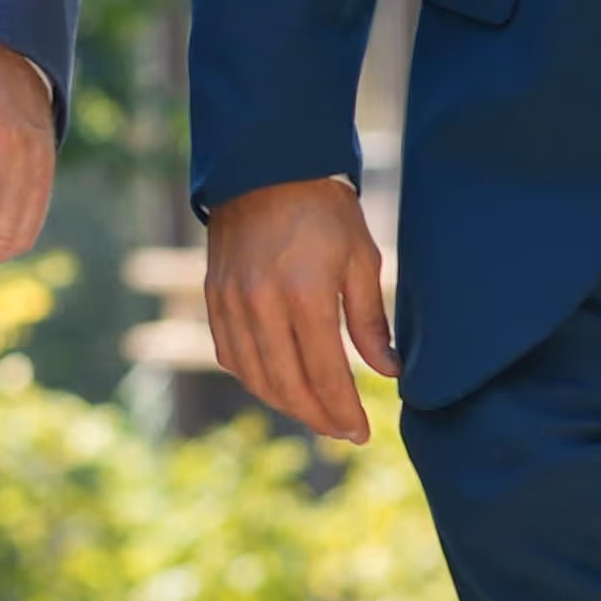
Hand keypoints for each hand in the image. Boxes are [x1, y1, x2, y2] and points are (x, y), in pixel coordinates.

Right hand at [201, 175, 396, 446]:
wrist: (266, 167)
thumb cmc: (324, 211)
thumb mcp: (361, 260)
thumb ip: (370, 321)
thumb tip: (387, 372)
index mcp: (305, 294)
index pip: (325, 375)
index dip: (344, 411)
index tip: (362, 433)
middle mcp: (261, 304)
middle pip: (288, 385)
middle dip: (318, 417)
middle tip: (343, 432)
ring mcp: (231, 302)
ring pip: (255, 377)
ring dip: (286, 404)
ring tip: (315, 413)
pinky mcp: (214, 297)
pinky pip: (231, 355)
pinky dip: (255, 379)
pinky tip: (278, 385)